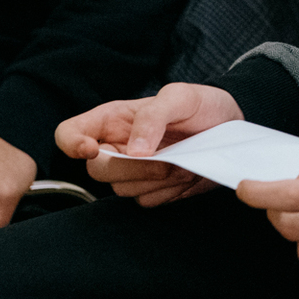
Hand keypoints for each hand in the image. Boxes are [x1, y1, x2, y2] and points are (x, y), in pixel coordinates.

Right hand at [54, 82, 242, 205]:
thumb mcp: (181, 96)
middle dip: (132, 169)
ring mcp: (131, 172)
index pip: (68, 134)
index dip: (71, 144)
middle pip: (97, 171)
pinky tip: (185, 175)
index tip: (92, 150)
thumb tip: (133, 151)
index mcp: (112, 120)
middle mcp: (116, 147)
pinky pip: (147, 201)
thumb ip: (154, 116)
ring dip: (155, 179)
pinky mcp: (150, 190)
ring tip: (181, 160)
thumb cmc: (202, 105)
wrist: (230, 128)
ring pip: (122, 190)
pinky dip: (168, 191)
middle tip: (166, 159)